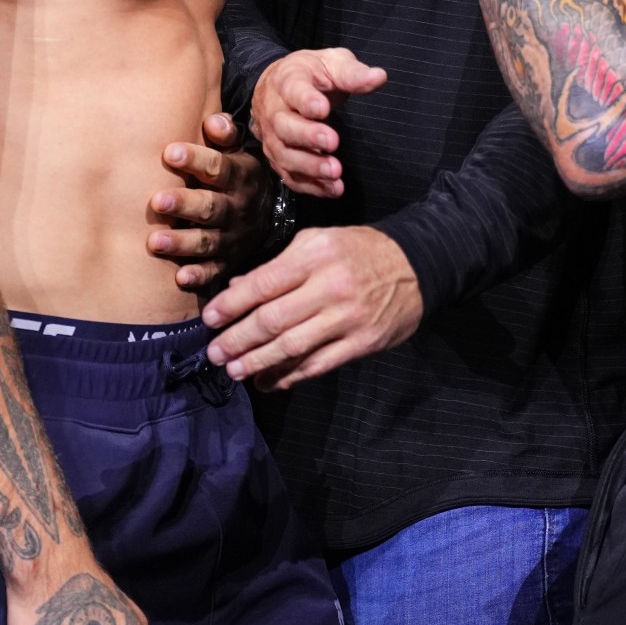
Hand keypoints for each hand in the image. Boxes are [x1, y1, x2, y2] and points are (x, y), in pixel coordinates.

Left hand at [148, 113, 268, 291]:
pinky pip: (214, 272)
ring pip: (207, 241)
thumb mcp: (238, 152)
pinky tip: (180, 278)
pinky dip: (199, 276)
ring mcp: (233, 238)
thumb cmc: (237, 174)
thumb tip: (213, 121)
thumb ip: (225, 135)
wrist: (268, 212)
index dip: (196, 160)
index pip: (218, 168)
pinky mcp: (228, 262)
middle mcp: (237, 209)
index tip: (170, 153)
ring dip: (182, 242)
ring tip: (155, 242)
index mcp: (240, 177)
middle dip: (184, 205)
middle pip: (211, 207)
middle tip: (157, 202)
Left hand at [201, 226, 422, 388]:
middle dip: (238, 340)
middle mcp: (330, 286)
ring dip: (259, 362)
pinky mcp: (363, 343)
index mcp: (315, 255)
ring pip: (293, 346)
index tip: (210, 320)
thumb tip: (236, 291)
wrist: (416, 266)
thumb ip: (278, 267)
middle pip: (273, 319)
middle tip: (216, 353)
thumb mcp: (317, 243)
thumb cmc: (358, 251)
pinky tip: (271, 381)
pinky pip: (320, 364)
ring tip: (235, 371)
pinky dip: (291, 375)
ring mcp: (348, 318)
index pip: (263, 283)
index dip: (232, 305)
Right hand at [250, 48, 388, 198]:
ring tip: (335, 172)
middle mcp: (275, 111)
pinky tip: (333, 189)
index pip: (293, 90)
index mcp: (288, 81)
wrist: (279, 87)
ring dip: (310, 166)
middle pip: (285, 126)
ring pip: (285, 155)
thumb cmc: (311, 75)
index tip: (323, 108)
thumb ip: (352, 73)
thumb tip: (379, 77)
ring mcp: (273, 137)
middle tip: (333, 142)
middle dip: (308, 136)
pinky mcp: (279, 158)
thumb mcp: (332, 63)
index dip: (306, 101)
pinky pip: (290, 176)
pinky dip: (310, 186)